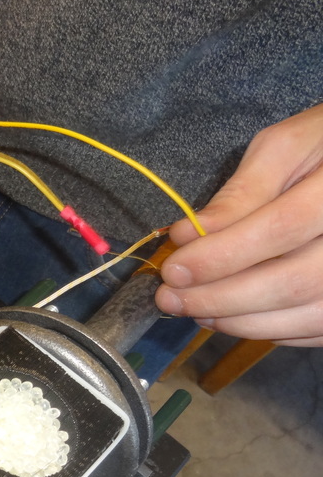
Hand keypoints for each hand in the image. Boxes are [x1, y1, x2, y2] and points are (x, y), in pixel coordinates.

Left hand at [157, 103, 322, 345]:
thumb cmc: (322, 148)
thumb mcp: (284, 149)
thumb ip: (241, 191)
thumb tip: (189, 235)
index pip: (280, 229)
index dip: (222, 255)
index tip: (173, 269)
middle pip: (292, 283)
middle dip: (220, 297)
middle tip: (169, 299)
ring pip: (303, 315)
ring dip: (238, 320)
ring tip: (193, 308)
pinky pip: (313, 329)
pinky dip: (266, 329)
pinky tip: (229, 316)